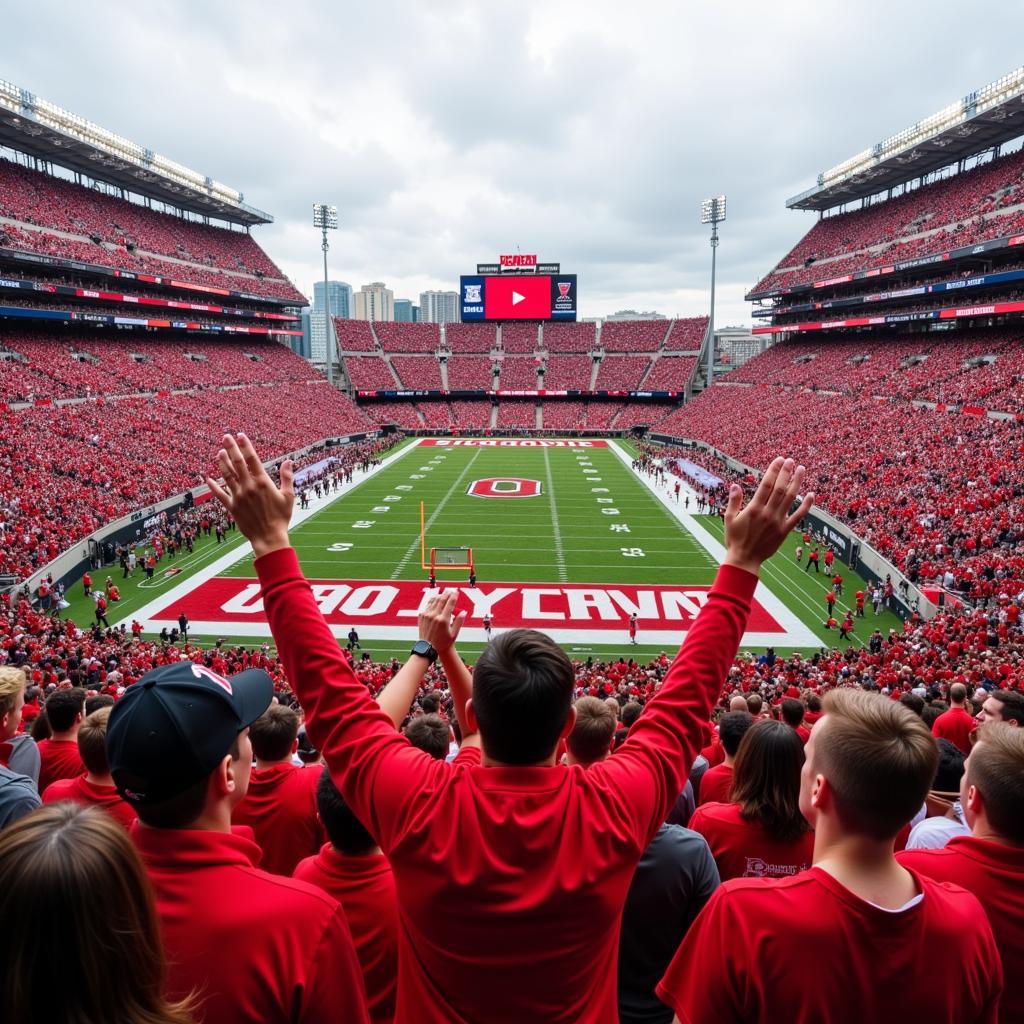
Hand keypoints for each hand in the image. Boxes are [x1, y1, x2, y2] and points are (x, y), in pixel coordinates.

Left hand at [205, 433, 293, 558]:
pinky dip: (213, 487)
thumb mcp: (288, 496)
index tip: (240, 435)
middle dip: (231, 448)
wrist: (269, 537)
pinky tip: (208, 479)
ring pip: (227, 476)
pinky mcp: (232, 507)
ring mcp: (238, 497)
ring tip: (219, 452)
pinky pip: (220, 495)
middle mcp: (248, 487)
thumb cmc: (281, 517)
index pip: (252, 459)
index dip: (245, 446)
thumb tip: (289, 461)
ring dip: (222, 463)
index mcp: (263, 482)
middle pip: (237, 463)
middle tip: (225, 436)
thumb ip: (287, 477)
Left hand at [418, 590, 466, 653]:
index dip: (454, 596)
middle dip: (447, 593)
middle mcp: (434, 616)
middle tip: (451, 590)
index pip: (450, 603)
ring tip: (444, 593)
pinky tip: (436, 599)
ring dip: (440, 595)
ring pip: (434, 600)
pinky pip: (428, 605)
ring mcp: (427, 615)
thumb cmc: (443, 642)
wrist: (428, 648)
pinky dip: (433, 600)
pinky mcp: (422, 616)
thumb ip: (459, 621)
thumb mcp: (454, 633)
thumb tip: (464, 612)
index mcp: (443, 620)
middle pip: (442, 600)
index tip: (456, 592)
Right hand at [723, 458, 813, 576]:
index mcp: (753, 509)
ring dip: (797, 483)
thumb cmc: (734, 539)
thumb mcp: (728, 519)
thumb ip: (733, 501)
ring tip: (801, 470)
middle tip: (791, 461)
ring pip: (790, 498)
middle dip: (786, 473)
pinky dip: (806, 506)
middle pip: (779, 488)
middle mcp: (767, 513)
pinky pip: (798, 516)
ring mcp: (777, 522)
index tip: (779, 460)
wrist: (744, 560)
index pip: (766, 485)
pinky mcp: (784, 531)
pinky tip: (811, 495)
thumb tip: (735, 485)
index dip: (773, 471)